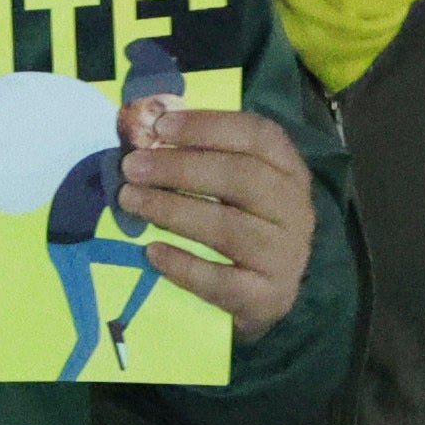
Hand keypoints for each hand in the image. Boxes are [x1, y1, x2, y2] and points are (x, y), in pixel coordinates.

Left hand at [122, 103, 316, 336]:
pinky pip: (222, 281)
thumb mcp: (234, 187)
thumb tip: (147, 132)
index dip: (208, 126)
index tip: (159, 127)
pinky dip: (184, 265)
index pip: (258, 136)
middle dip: (180, 168)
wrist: (264, 296)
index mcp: (289, 172)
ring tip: (129, 200)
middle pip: (242, 178)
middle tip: (131, 167)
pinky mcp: (268, 297)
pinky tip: (152, 252)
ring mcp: (285, 256)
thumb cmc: (241, 226)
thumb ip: (204, 158)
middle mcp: (295, 210)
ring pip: (229, 228)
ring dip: (172, 210)